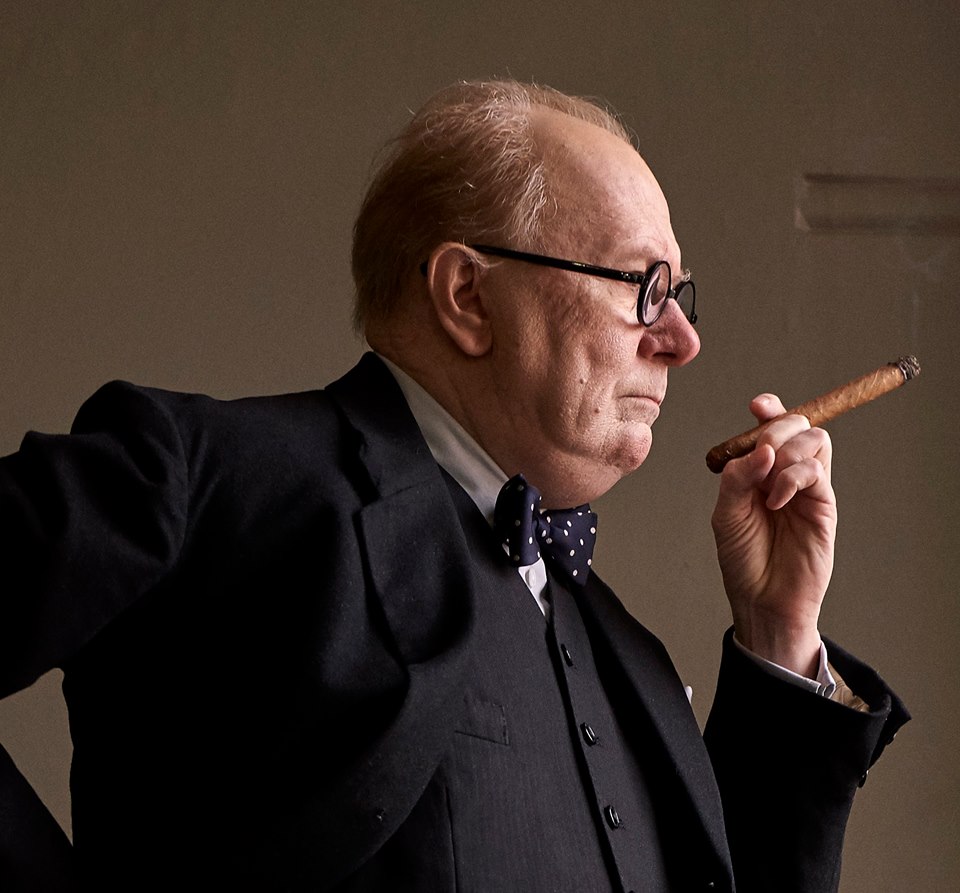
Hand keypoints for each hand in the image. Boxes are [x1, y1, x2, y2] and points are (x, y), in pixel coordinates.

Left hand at [711, 394, 836, 676]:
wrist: (761, 600)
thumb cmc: (742, 558)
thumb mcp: (726, 513)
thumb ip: (737, 477)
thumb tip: (761, 448)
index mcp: (760, 471)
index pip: (772, 428)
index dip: (770, 410)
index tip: (758, 406)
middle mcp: (786, 475)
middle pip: (798, 425)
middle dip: (776, 428)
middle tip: (759, 454)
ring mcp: (807, 489)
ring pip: (815, 441)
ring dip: (787, 450)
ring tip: (768, 484)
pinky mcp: (823, 507)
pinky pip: (816, 473)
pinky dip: (792, 477)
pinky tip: (775, 501)